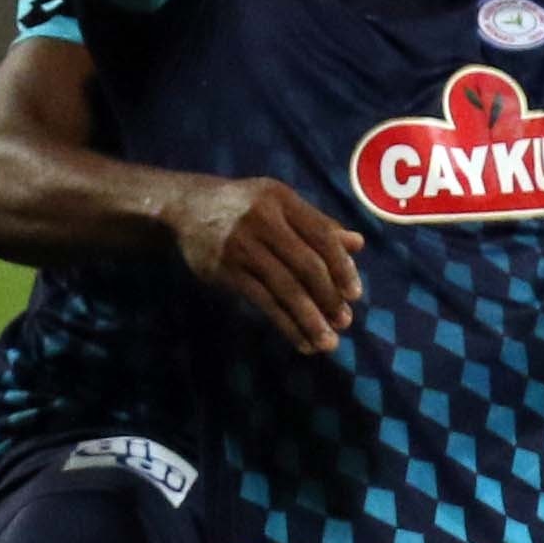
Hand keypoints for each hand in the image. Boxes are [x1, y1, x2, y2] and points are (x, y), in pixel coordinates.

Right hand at [168, 175, 365, 354]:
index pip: (322, 235)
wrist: (186, 207)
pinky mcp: (225, 270)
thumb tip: (357, 244)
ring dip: (310, 319)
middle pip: (306, 264)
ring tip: (327, 342)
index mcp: (283, 200)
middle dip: (329, 297)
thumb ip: (317, 223)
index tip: (354, 294)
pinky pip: (263, 301)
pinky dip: (285, 324)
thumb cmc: (244, 206)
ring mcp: (243, 246)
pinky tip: (300, 341)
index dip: (342, 266)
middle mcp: (264, 220)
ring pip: (285, 288)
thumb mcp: (280, 203)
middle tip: (344, 322)